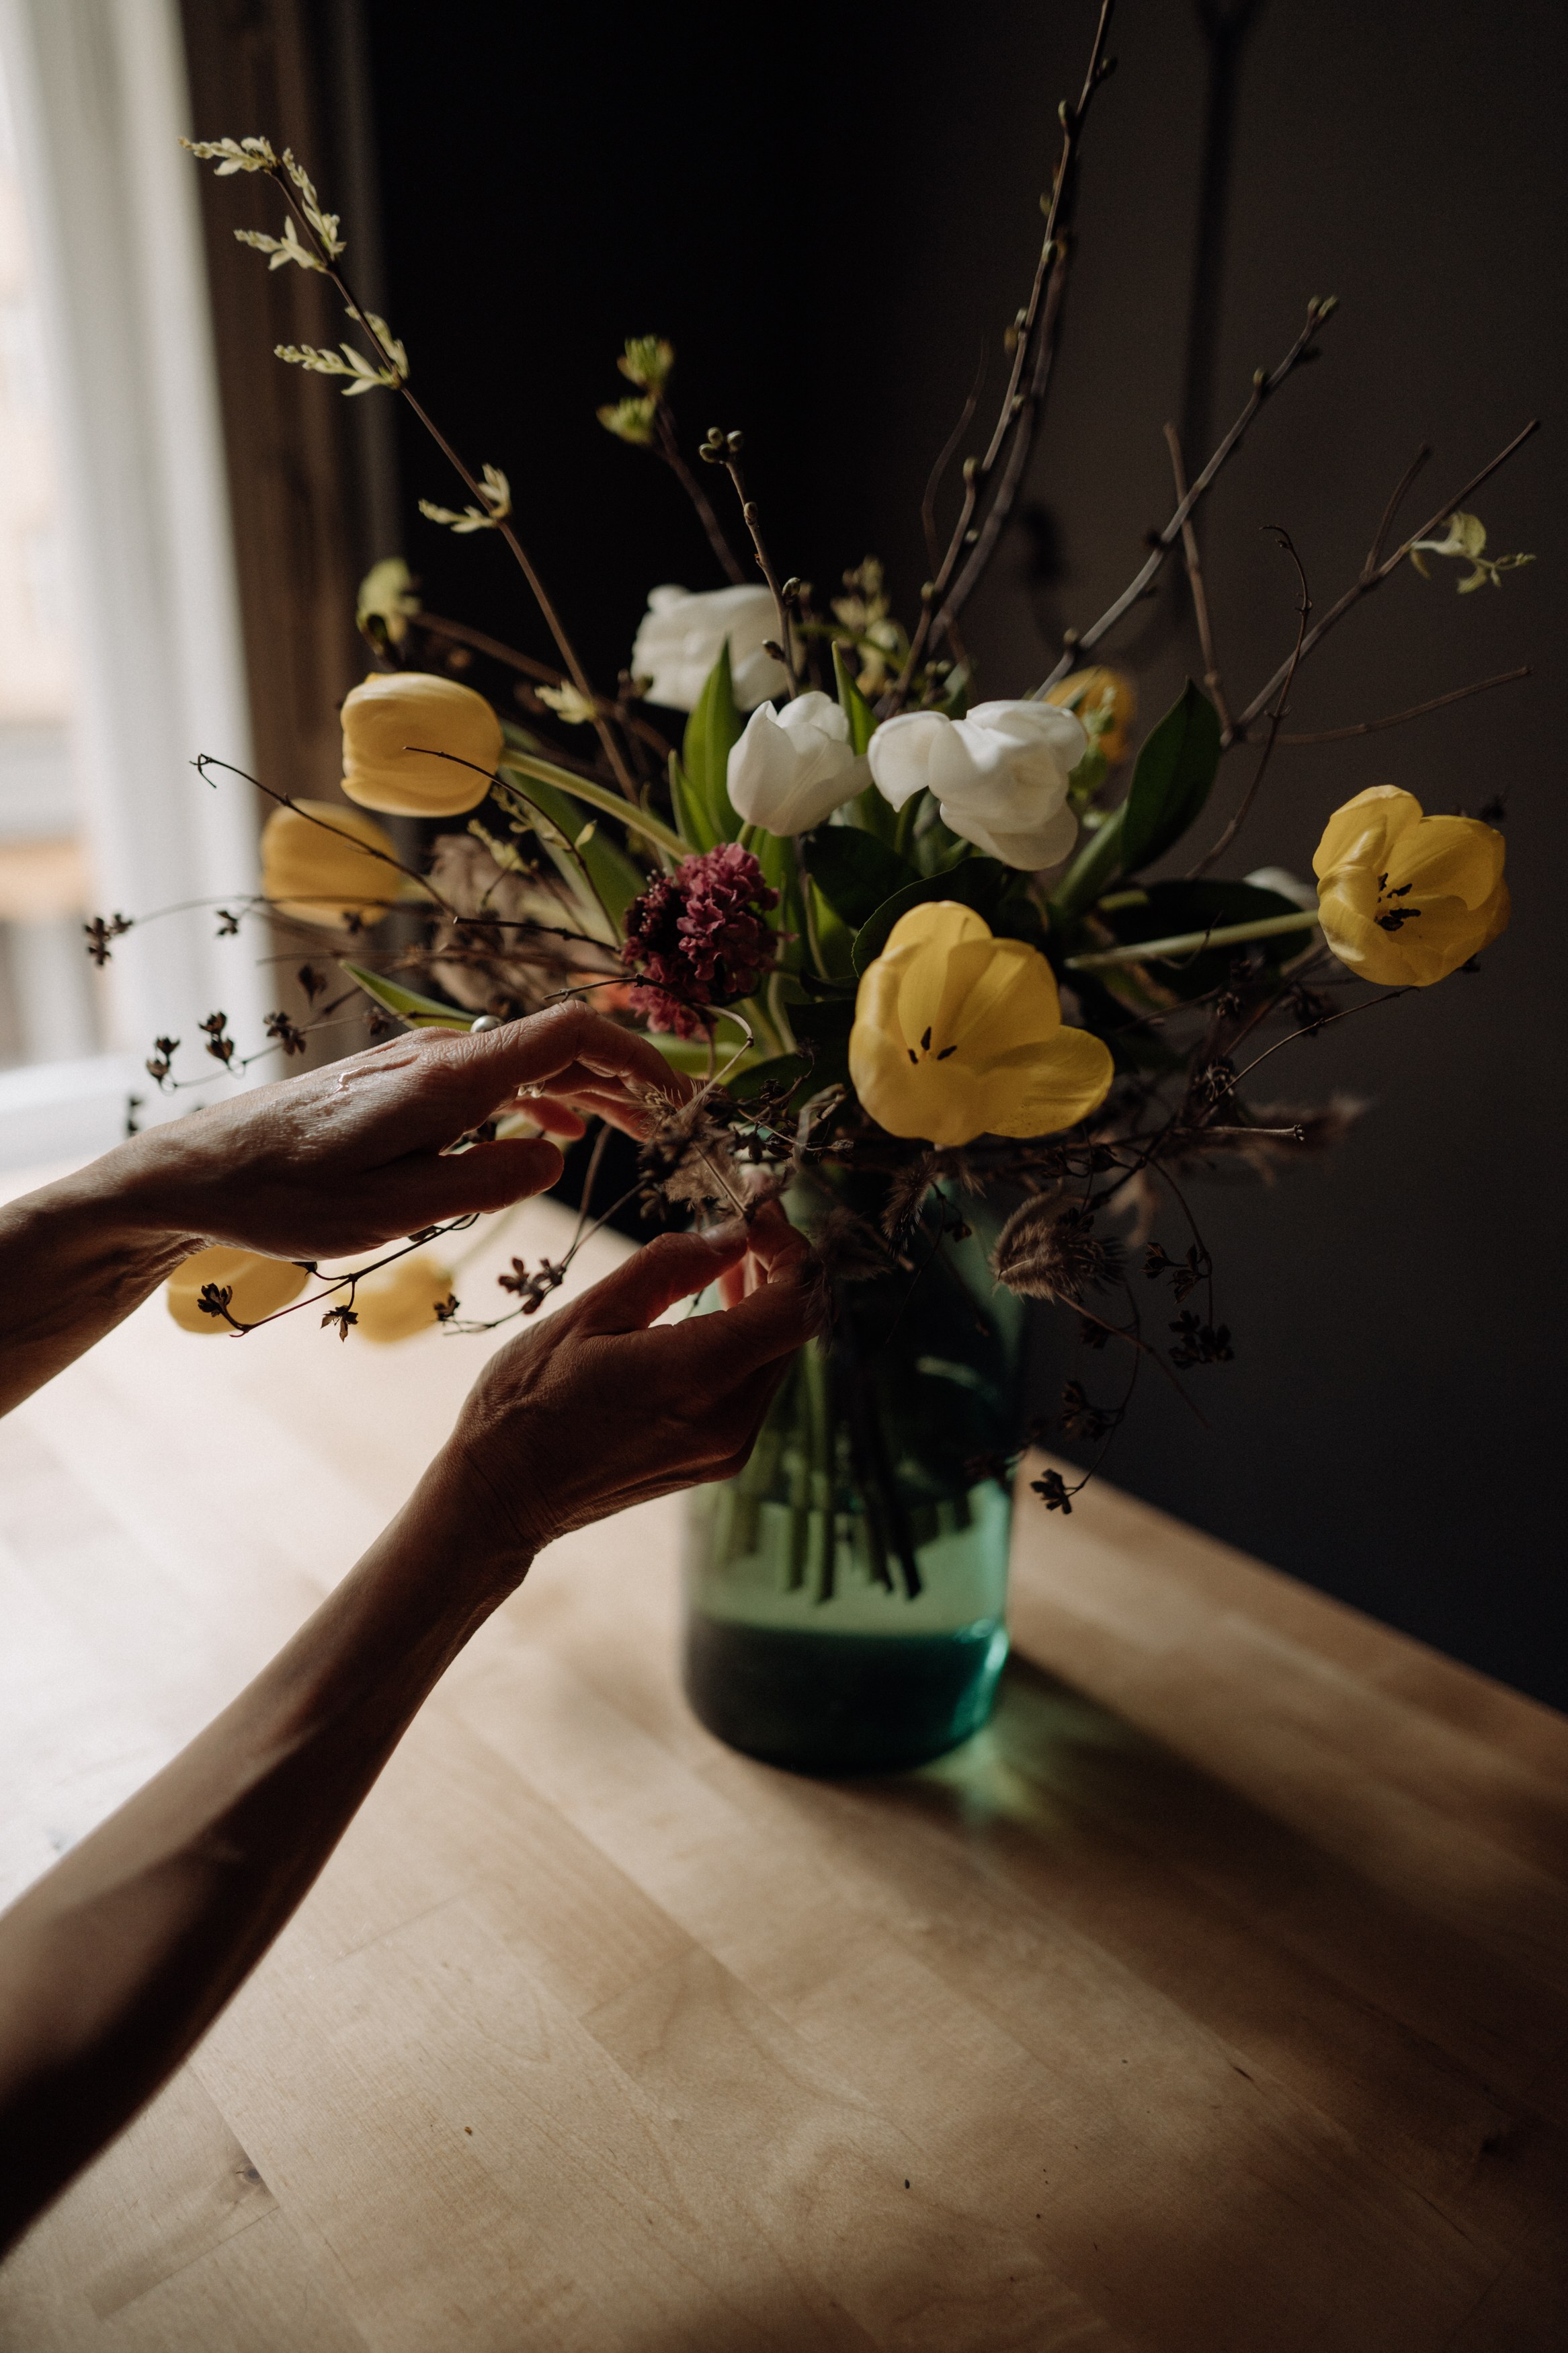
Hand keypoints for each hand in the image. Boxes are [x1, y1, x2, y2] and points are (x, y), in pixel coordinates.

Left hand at [108, 1003, 687, 1262]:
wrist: (206, 1169)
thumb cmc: (288, 1195)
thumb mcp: (393, 1208)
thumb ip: (484, 1182)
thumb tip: (554, 1159)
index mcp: (449, 1079)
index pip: (567, 1035)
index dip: (634, 1056)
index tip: (679, 1096)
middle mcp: (443, 1057)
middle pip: (559, 1044)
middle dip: (627, 1077)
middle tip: (679, 1125)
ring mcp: (424, 1066)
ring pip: (529, 1062)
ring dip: (589, 1091)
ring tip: (637, 1130)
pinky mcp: (406, 1085)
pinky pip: (495, 1080)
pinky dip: (542, 1101)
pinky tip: (557, 1138)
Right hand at [427, 1200, 820, 1566]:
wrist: (502, 1494)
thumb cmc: (527, 1401)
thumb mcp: (589, 1314)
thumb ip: (668, 1267)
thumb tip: (730, 1235)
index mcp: (697, 1376)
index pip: (797, 1305)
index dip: (793, 1250)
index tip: (759, 1213)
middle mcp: (729, 1420)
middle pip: (794, 1329)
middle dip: (779, 1269)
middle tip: (743, 1225)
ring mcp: (728, 1448)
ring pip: (777, 1356)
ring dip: (765, 1304)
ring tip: (727, 1261)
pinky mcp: (719, 1460)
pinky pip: (755, 1386)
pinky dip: (746, 1342)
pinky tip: (712, 1314)